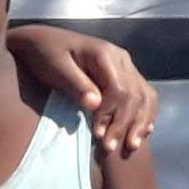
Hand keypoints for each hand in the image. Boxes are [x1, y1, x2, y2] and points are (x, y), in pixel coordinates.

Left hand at [7, 24, 157, 156]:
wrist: (42, 41)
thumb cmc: (45, 54)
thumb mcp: (55, 67)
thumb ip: (75, 84)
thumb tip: (95, 104)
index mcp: (104, 54)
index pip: (119, 89)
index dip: (111, 115)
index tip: (98, 135)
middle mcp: (121, 58)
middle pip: (134, 95)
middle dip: (124, 124)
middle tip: (109, 147)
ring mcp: (125, 66)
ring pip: (144, 96)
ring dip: (140, 122)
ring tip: (131, 146)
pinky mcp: (125, 75)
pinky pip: (144, 95)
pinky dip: (146, 114)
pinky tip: (144, 131)